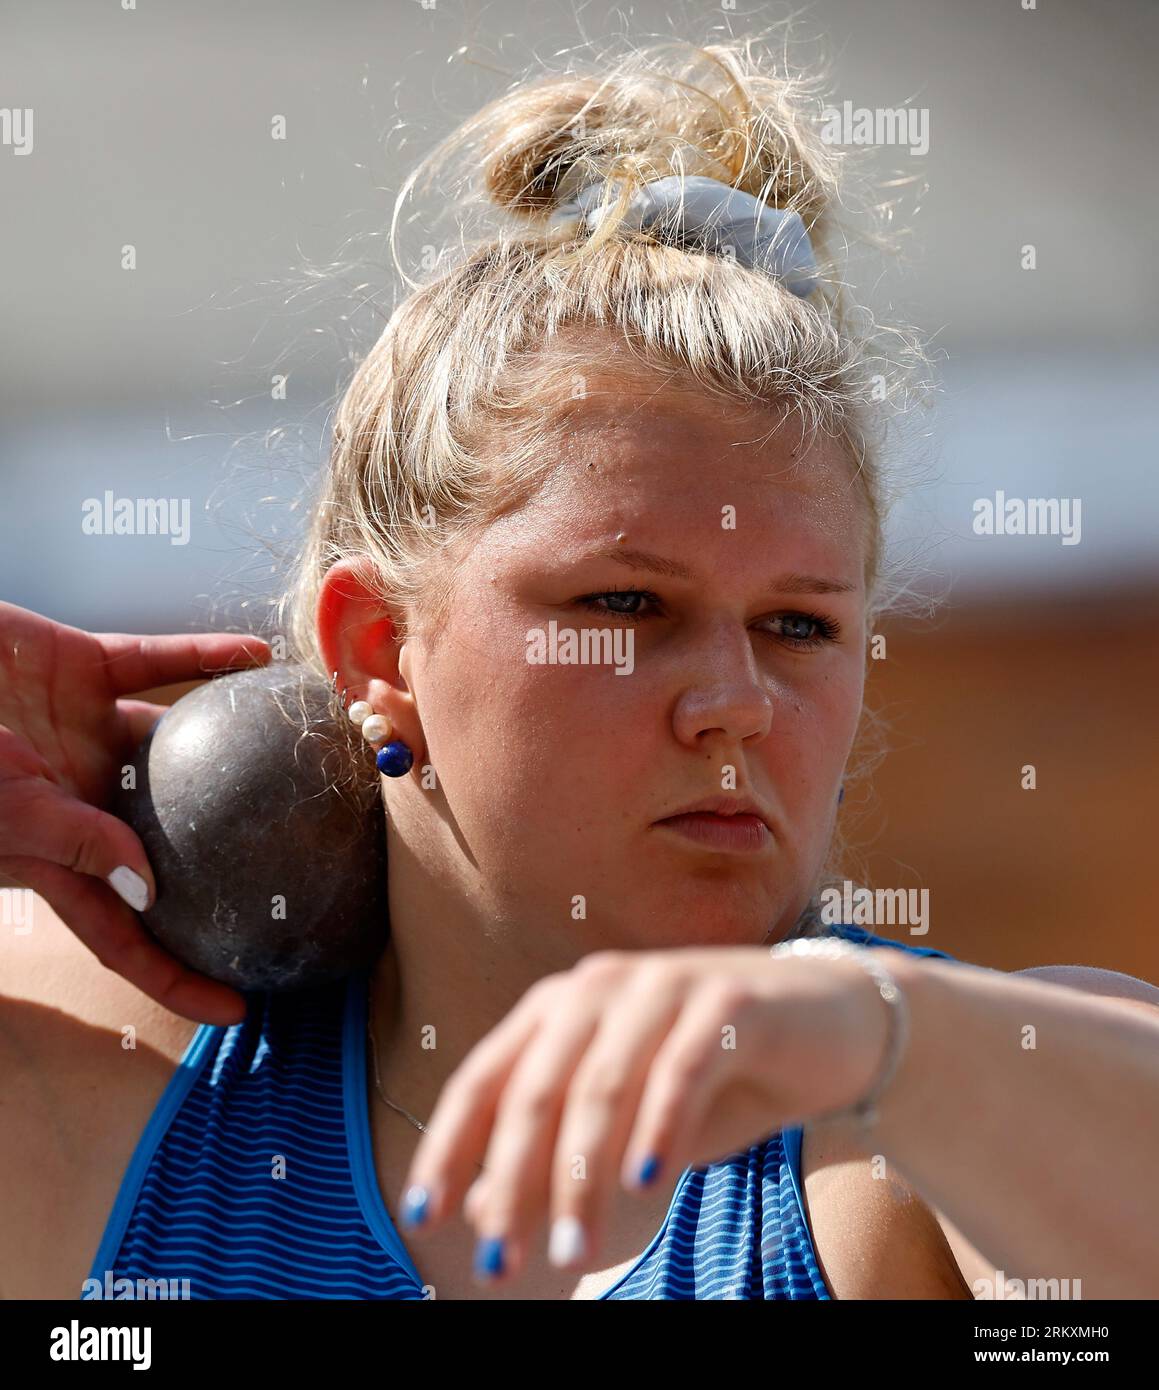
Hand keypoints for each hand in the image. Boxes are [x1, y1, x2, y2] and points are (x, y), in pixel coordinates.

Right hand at [0, 601, 269, 1023]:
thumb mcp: (2, 806)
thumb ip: (71, 842)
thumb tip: (146, 888)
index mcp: (55, 852)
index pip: (122, 934)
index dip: (174, 979)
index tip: (239, 1011)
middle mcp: (82, 797)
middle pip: (172, 842)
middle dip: (231, 860)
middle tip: (305, 873)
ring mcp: (85, 734)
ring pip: (180, 746)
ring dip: (236, 742)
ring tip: (297, 745)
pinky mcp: (81, 668)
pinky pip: (157, 662)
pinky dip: (204, 656)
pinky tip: (256, 656)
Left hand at [397, 944, 891, 1284]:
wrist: (829, 1028)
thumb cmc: (712, 1079)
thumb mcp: (628, 1127)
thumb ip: (560, 1156)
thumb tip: (482, 1212)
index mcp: (558, 1008)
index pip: (484, 1079)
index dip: (448, 1148)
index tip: (422, 1218)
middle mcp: (599, 986)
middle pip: (536, 1090)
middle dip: (513, 1182)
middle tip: (501, 1264)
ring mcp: (662, 985)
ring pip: (602, 1085)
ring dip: (581, 1178)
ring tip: (573, 1253)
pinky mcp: (728, 998)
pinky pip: (682, 1066)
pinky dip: (657, 1127)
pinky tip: (646, 1184)